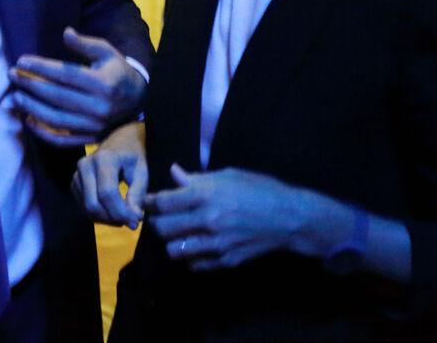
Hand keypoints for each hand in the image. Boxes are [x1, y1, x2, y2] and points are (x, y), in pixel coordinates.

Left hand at [11, 28, 146, 146]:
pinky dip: (42, 133)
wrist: (140, 101)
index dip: (41, 68)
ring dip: (32, 108)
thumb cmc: (118, 72)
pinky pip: (62, 140)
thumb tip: (65, 33)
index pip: (66, 75)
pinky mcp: (90, 138)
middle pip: (57, 96)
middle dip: (31, 85)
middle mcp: (99, 106)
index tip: (21, 61)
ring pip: (56, 119)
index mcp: (104, 83)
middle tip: (12, 75)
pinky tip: (28, 120)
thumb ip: (86, 44)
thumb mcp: (107, 53)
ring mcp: (94, 126)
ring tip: (15, 97)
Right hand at [72, 121, 147, 227]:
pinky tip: (114, 212)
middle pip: (93, 204)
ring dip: (107, 219)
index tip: (136, 222)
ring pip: (87, 208)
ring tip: (124, 216)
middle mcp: (85, 164)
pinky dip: (99, 215)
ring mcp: (77, 174)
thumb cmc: (133, 157)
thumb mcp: (141, 172)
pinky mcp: (75, 183)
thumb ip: (137, 195)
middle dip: (113, 218)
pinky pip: (84, 207)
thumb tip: (134, 220)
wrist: (120, 142)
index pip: (107, 192)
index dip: (120, 212)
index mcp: (104, 158)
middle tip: (131, 221)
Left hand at [143, 164, 304, 270]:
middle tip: (160, 219)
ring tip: (177, 234)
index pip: (163, 202)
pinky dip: (189, 257)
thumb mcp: (230, 175)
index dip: (149, 202)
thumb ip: (198, 178)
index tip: (147, 202)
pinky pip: (194, 264)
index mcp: (207, 194)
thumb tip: (174, 172)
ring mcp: (216, 244)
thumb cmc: (261, 189)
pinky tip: (195, 246)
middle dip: (157, 223)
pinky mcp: (225, 260)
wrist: (289, 218)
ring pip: (174, 250)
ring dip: (171, 242)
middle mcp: (207, 220)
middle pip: (163, 229)